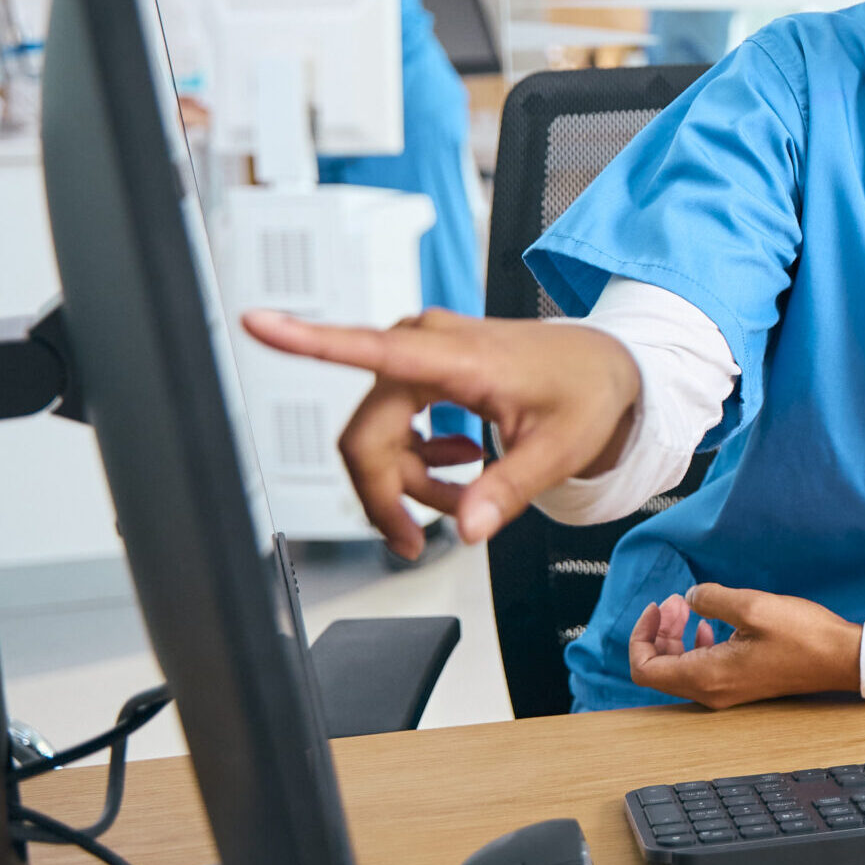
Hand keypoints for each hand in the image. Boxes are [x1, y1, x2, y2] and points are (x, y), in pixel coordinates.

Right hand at [239, 308, 640, 558]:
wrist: (608, 365)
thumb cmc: (587, 391)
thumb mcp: (559, 449)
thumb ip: (508, 491)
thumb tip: (470, 529)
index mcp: (457, 356)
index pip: (369, 349)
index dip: (306, 340)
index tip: (256, 322)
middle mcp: (427, 346)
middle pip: (367, 436)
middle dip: (389, 495)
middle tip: (417, 542)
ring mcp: (421, 355)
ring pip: (377, 438)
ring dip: (411, 482)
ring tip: (465, 500)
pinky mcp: (423, 369)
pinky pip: (392, 427)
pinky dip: (419, 463)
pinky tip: (461, 467)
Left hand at [629, 584, 863, 708]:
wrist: (841, 659)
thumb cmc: (803, 636)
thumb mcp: (752, 606)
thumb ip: (712, 598)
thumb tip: (692, 597)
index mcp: (706, 676)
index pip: (645, 668)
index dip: (641, 635)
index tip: (658, 605)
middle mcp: (710, 691)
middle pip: (659, 667)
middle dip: (659, 630)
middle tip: (676, 600)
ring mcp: (725, 691)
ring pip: (679, 667)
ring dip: (676, 635)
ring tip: (689, 606)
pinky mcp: (739, 684)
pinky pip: (700, 668)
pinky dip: (695, 643)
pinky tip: (710, 623)